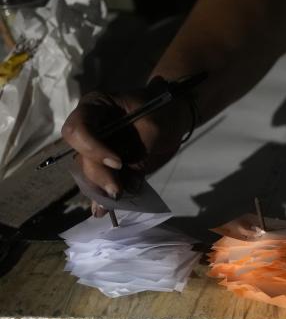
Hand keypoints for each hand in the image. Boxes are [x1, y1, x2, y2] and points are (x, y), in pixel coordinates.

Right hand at [61, 88, 190, 216]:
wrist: (174, 118)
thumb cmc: (163, 111)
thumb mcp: (152, 127)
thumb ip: (134, 153)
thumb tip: (122, 187)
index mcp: (95, 107)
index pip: (78, 129)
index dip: (93, 149)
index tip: (118, 163)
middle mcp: (89, 127)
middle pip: (81, 155)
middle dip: (98, 176)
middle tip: (117, 191)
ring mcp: (96, 146)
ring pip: (88, 172)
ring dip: (100, 188)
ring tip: (111, 203)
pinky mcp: (108, 163)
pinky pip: (100, 180)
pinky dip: (102, 195)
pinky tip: (102, 210)